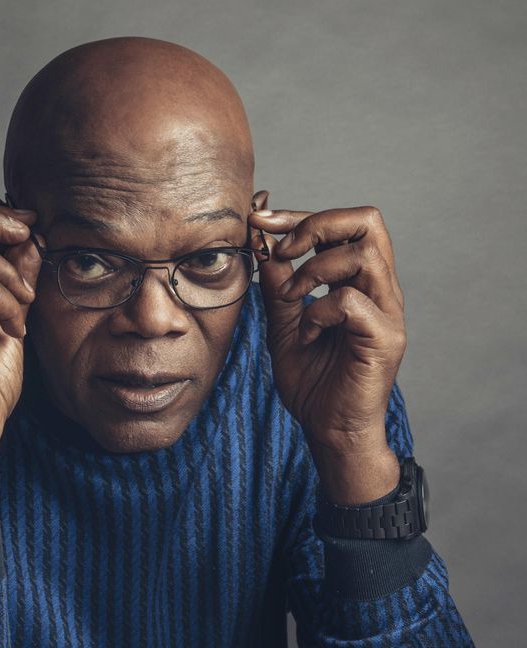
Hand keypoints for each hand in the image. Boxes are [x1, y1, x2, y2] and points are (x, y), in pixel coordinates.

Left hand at [247, 190, 406, 465]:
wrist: (330, 432)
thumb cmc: (313, 384)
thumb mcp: (284, 325)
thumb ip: (279, 286)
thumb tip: (263, 244)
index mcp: (361, 282)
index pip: (346, 225)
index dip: (302, 215)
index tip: (260, 221)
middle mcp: (381, 290)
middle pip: (368, 221)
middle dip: (316, 223)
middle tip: (282, 250)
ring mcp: (387, 313)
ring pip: (363, 254)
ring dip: (314, 268)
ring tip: (290, 297)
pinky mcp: (384, 339)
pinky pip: (351, 301)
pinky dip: (318, 310)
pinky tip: (307, 333)